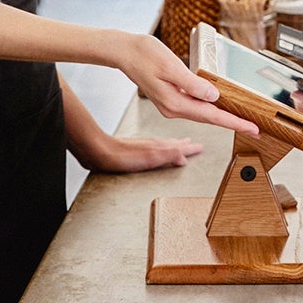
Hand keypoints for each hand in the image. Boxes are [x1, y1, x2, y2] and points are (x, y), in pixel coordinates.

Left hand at [73, 133, 203, 173]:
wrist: (101, 152)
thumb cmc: (124, 157)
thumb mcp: (151, 158)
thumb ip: (168, 155)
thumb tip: (185, 156)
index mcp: (160, 146)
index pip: (180, 147)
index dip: (190, 148)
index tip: (201, 147)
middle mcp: (153, 144)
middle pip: (174, 144)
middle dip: (185, 145)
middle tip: (194, 144)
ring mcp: (144, 146)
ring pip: (165, 145)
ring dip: (174, 145)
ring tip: (180, 144)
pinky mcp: (135, 150)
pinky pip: (155, 147)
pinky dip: (162, 148)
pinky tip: (158, 151)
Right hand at [118, 33, 257, 136]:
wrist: (125, 52)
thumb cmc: (145, 55)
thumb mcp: (171, 66)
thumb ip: (193, 83)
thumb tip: (214, 97)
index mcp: (175, 103)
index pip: (211, 116)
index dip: (234, 122)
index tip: (251, 128)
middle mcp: (173, 109)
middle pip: (209, 119)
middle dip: (233, 123)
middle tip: (255, 129)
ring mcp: (171, 105)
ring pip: (203, 114)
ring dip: (223, 118)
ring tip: (242, 121)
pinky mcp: (170, 98)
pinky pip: (195, 107)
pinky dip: (211, 109)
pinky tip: (219, 107)